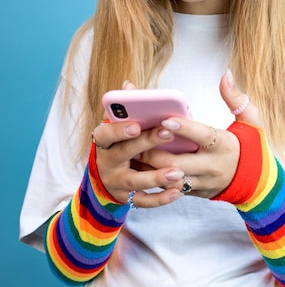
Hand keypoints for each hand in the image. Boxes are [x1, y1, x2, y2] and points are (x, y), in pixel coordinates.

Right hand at [92, 81, 185, 207]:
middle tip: (167, 133)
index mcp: (104, 143)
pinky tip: (176, 192)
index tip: (136, 125)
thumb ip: (124, 108)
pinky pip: (143, 201)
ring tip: (177, 171)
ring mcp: (117, 183)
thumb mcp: (116, 127)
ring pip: (135, 181)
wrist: (107, 179)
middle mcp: (107, 163)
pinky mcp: (128, 198)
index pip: (105, 134)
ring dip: (156, 176)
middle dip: (146, 143)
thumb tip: (129, 85)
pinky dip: (160, 199)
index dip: (118, 130)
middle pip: (124, 154)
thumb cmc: (118, 145)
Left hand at [140, 71, 261, 198]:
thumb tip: (226, 76)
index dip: (184, 129)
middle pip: (177, 162)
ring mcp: (202, 182)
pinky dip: (154, 177)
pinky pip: (170, 188)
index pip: (202, 136)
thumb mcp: (252, 120)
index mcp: (225, 145)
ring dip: (148, 167)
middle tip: (134, 137)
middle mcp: (212, 166)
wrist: (258, 183)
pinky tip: (138, 166)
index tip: (165, 119)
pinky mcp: (195, 192)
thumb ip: (236, 98)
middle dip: (153, 151)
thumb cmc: (252, 146)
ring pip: (169, 178)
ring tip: (130, 152)